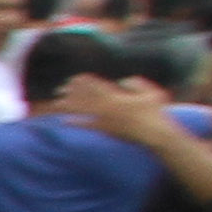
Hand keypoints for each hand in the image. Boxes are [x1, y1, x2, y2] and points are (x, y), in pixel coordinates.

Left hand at [49, 71, 178, 145]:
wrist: (155, 133)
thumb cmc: (156, 112)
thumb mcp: (150, 92)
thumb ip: (135, 83)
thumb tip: (121, 81)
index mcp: (117, 95)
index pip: (96, 85)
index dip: (83, 81)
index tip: (73, 78)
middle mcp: (108, 105)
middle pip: (84, 96)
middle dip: (71, 91)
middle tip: (59, 88)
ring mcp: (105, 118)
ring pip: (82, 110)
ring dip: (69, 105)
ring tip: (56, 103)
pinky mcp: (105, 130)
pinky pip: (87, 125)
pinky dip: (75, 123)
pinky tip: (64, 121)